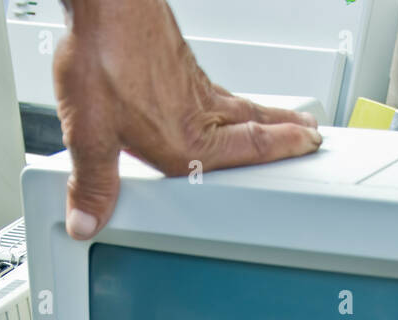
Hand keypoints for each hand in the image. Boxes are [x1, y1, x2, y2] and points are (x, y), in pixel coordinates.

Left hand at [55, 0, 322, 239]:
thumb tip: (87, 221)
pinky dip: (231, 96)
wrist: (108, 3)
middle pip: (253, 124)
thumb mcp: (91, 132)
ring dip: (263, 114)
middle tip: (310, 132)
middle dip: (284, 132)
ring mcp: (190, 83)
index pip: (247, 149)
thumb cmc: (103, 55)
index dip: (281, 150)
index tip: (308, 146)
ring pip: (238, 104)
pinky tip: (217, 98)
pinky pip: (216, 88)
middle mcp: (196, 112)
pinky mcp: (178, 61)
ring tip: (280, 120)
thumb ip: (93, 181)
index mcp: (184, 140)